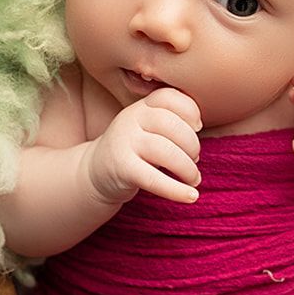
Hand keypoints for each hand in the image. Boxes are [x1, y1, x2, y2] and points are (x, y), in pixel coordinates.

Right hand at [87, 86, 202, 204]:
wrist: (94, 173)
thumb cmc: (134, 150)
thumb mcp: (148, 128)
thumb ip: (171, 121)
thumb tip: (198, 127)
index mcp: (141, 107)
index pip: (170, 97)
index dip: (191, 111)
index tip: (198, 127)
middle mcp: (130, 119)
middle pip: (171, 125)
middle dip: (192, 145)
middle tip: (195, 160)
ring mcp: (124, 142)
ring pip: (165, 151)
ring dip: (187, 168)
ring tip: (193, 179)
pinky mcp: (122, 168)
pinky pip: (154, 179)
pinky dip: (176, 190)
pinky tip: (191, 196)